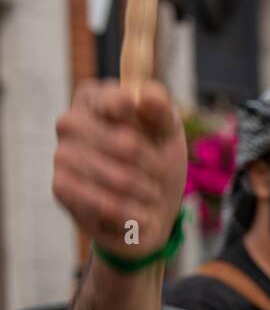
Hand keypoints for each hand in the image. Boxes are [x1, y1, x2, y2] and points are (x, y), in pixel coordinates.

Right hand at [53, 79, 187, 260]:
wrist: (147, 208)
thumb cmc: (156, 160)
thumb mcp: (168, 131)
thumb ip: (162, 109)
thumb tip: (145, 97)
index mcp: (94, 97)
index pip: (119, 101)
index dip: (146, 124)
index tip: (157, 137)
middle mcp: (70, 121)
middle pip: (127, 144)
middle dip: (155, 167)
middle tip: (160, 177)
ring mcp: (62, 154)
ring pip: (120, 178)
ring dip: (146, 192)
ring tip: (151, 195)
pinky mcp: (61, 188)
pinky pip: (106, 204)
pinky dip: (132, 213)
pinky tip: (138, 213)